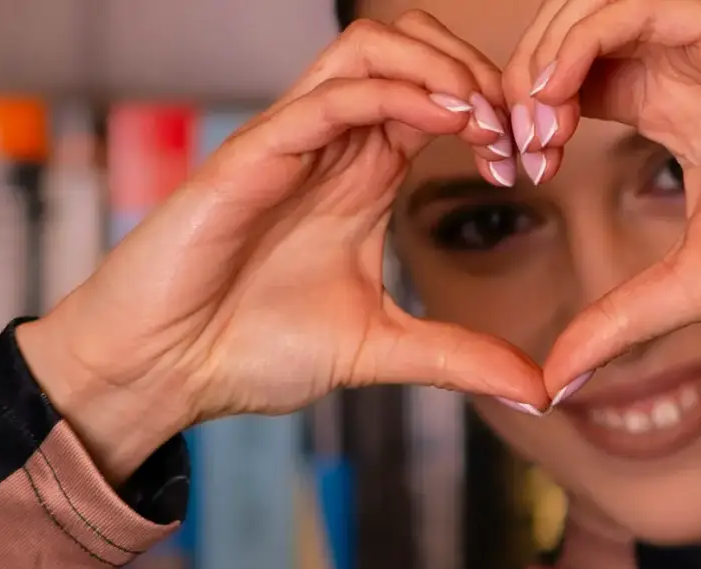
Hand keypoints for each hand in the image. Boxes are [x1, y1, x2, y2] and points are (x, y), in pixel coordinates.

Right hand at [18, 12, 547, 482]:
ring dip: (441, 67)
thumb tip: (539, 392)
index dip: (493, 108)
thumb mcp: (380, 351)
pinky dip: (396, 92)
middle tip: (518, 131)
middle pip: (409, 45)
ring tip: (484, 118)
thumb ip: (458, 358)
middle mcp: (330, 144)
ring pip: (369, 46)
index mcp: (361, 173)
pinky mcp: (253, 155)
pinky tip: (445, 122)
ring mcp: (291, 142)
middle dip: (477, 71)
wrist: (161, 373)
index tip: (529, 161)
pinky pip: (329, 95)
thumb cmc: (246, 349)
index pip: (437, 92)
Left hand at [499, 0, 700, 390]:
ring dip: (547, 53)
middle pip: (575, 33)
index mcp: (677, 109)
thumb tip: (555, 382)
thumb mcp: (689, 288)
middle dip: (526, 79)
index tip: (521, 170)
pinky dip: (585, 39)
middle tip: (515, 141)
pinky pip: (640, 6)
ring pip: (598, 8)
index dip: (532, 110)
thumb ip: (619, 322)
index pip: (579, 78)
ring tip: (532, 116)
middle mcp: (689, 66)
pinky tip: (559, 92)